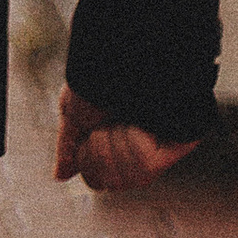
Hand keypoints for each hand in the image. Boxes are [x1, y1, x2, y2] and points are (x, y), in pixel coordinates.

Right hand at [54, 84, 201, 191]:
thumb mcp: (73, 111)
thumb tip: (60, 176)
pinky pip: (145, 165)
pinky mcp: (177, 144)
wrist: (122, 55)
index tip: (87, 130)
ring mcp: (158, 147)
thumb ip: (68, 147)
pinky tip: (139, 123)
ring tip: (123, 118)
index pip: (94, 178)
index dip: (85, 159)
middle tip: (104, 120)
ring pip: (127, 178)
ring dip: (115, 144)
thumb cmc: (97, 75)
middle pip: (109, 182)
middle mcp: (135, 147)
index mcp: (112, 140)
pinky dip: (133, 142)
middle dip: (98, 151)